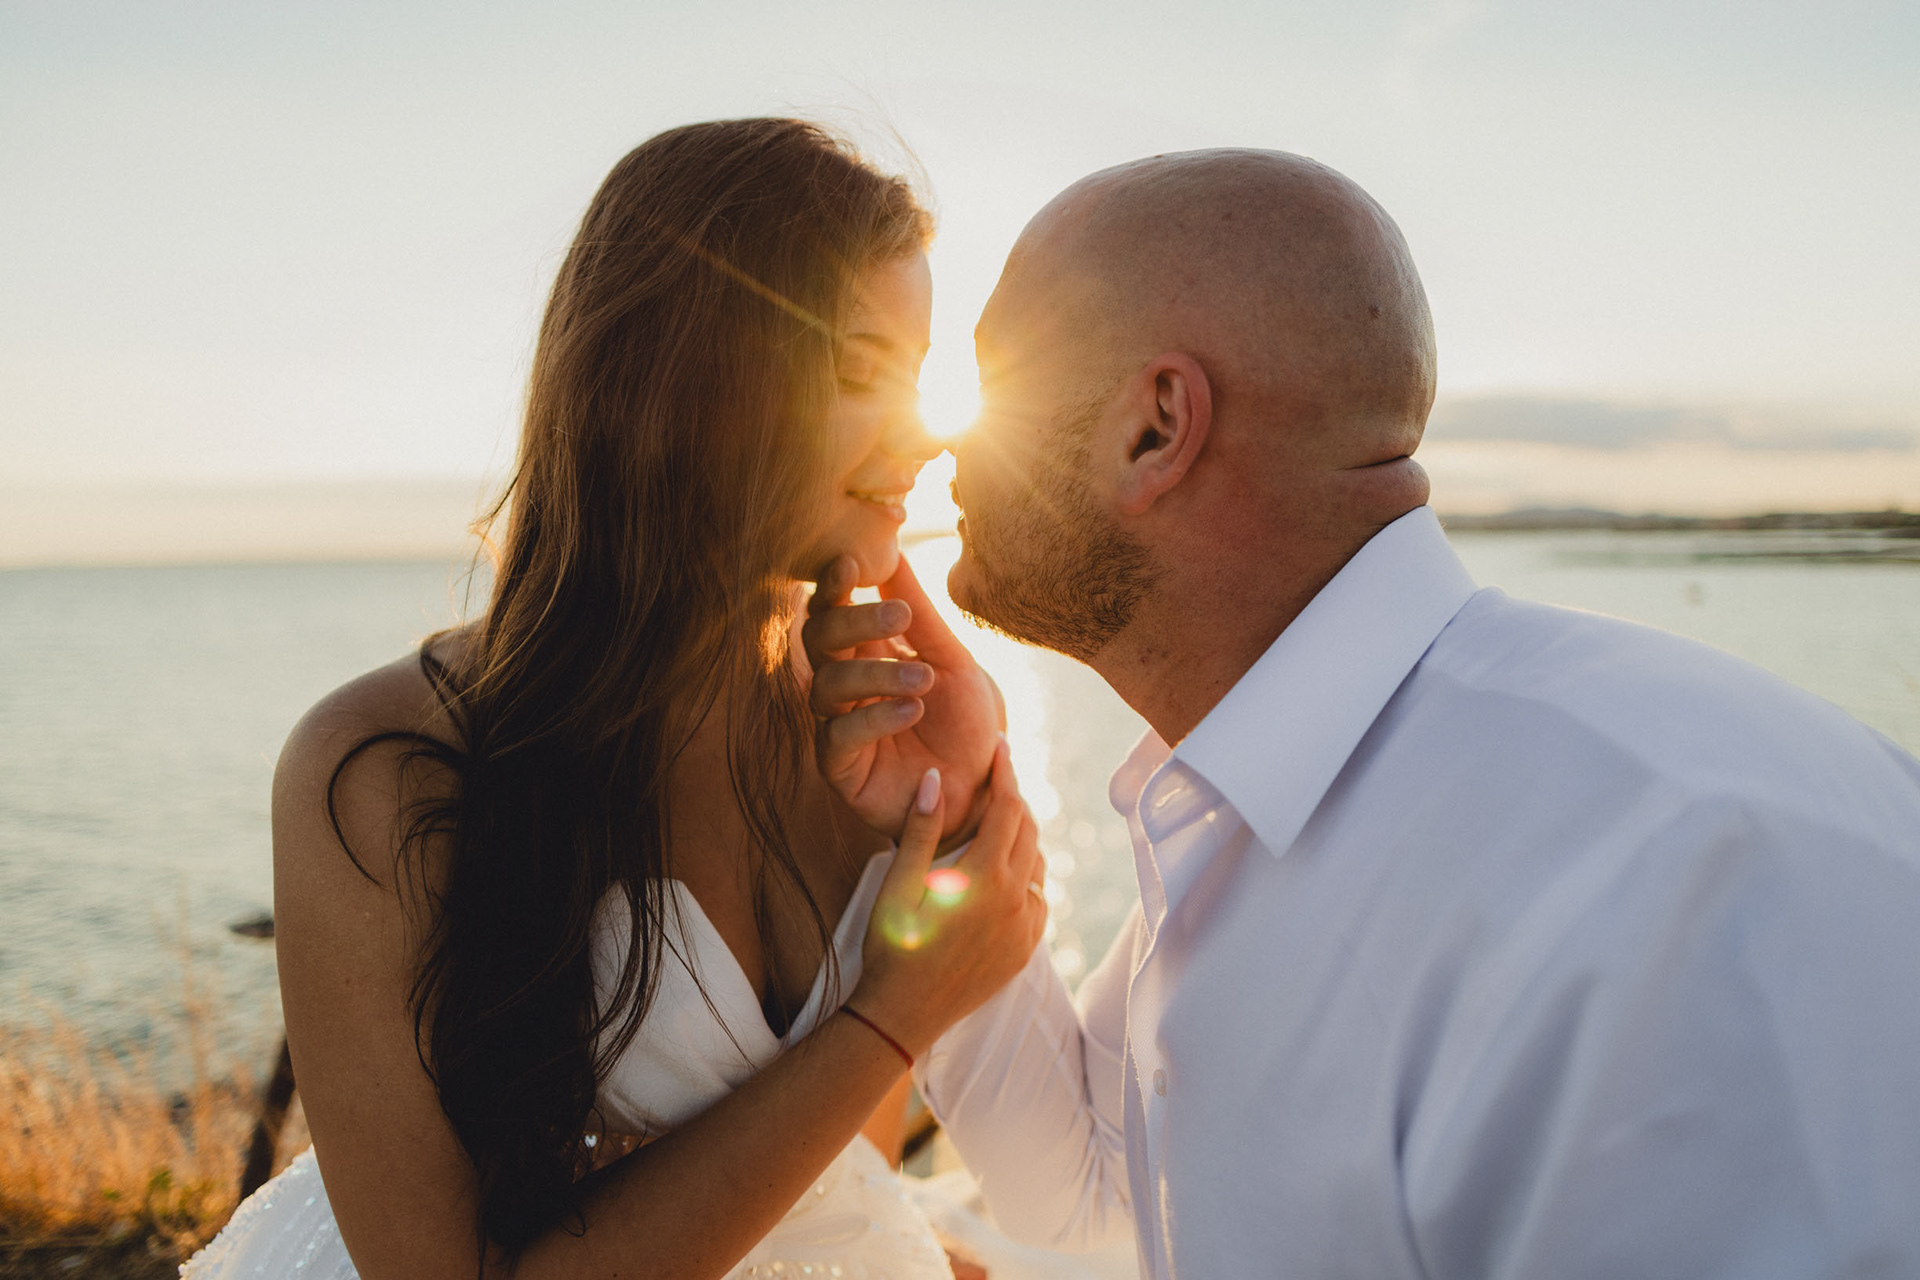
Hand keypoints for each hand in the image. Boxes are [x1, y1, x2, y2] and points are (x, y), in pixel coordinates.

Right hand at [803, 554, 1003, 841]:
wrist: (984, 790)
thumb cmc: (968, 726)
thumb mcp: (954, 663)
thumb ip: (921, 618)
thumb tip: (894, 555)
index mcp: (867, 654)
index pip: (833, 612)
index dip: (834, 588)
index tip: (851, 564)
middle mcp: (845, 687)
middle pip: (819, 641)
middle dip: (853, 622)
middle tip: (899, 618)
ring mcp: (838, 727)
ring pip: (826, 686)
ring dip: (874, 674)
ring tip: (923, 679)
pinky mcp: (841, 769)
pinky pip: (837, 736)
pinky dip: (874, 717)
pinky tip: (912, 709)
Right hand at [850, 742, 1045, 1057]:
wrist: (902, 1016)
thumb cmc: (890, 948)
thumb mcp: (897, 885)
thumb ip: (921, 829)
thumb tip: (936, 777)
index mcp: (984, 878)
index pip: (1007, 807)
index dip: (1005, 772)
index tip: (1001, 745)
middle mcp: (1015, 901)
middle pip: (1029, 830)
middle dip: (1015, 798)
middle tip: (998, 777)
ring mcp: (1025, 929)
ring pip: (1037, 865)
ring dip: (1022, 837)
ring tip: (998, 820)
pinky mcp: (1025, 951)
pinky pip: (1038, 899)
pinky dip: (1026, 876)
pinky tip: (1004, 873)